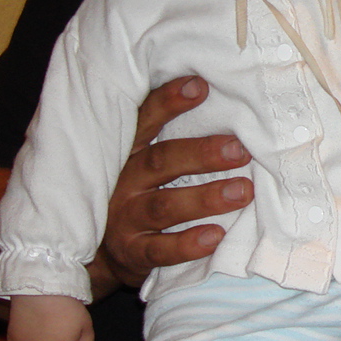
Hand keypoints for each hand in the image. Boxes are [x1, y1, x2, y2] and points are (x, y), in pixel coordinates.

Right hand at [90, 76, 253, 296]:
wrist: (98, 254)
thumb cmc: (136, 195)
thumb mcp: (143, 164)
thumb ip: (171, 141)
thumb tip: (222, 106)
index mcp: (127, 154)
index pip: (144, 122)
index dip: (168, 102)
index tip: (200, 86)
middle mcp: (123, 182)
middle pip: (160, 162)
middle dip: (201, 154)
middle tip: (240, 149)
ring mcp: (125, 219)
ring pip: (164, 206)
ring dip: (205, 198)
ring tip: (242, 191)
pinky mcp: (133, 253)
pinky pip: (160, 250)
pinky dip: (188, 244)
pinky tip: (216, 236)